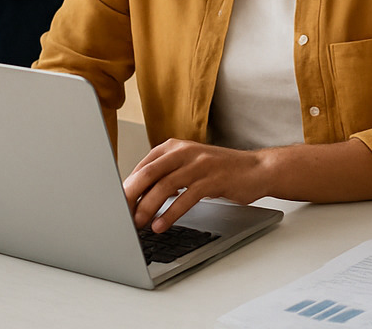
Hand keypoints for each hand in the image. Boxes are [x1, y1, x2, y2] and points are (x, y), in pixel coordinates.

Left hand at [122, 139, 270, 232]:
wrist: (256, 170)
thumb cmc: (220, 171)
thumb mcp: (189, 167)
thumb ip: (166, 175)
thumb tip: (135, 196)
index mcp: (174, 146)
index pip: (143, 165)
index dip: (127, 185)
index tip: (116, 203)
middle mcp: (185, 151)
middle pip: (149, 172)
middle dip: (131, 195)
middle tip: (119, 213)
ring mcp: (200, 164)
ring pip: (165, 185)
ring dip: (148, 206)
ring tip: (138, 223)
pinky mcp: (213, 179)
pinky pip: (186, 197)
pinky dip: (170, 213)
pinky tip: (161, 225)